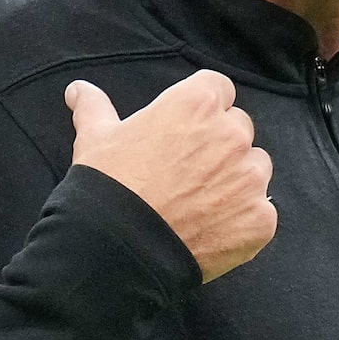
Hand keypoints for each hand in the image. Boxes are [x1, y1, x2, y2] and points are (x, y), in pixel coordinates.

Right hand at [67, 70, 275, 281]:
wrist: (119, 249)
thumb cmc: (108, 186)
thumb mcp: (95, 139)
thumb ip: (94, 108)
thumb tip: (78, 90)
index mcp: (197, 104)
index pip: (218, 90)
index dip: (202, 110)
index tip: (186, 130)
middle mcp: (232, 135)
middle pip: (239, 130)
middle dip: (220, 146)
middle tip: (189, 172)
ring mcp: (250, 178)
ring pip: (254, 169)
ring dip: (236, 181)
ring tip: (200, 204)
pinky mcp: (260, 218)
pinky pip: (261, 212)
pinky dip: (242, 220)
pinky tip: (210, 230)